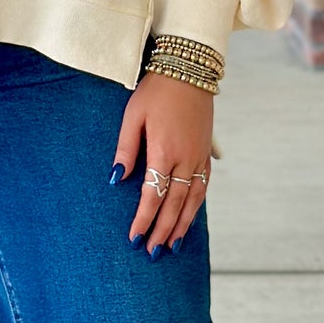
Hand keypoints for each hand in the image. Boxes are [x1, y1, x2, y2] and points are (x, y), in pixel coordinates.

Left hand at [112, 71, 213, 255]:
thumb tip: (117, 180)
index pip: (153, 196)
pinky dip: (196, 206)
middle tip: (152, 253)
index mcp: (165, 151)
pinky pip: (203, 186)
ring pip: (193, 200)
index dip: (144, 220)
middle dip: (163, 231)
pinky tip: (189, 216)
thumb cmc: (156, 91)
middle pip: (174, 205)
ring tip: (173, 246)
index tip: (134, 238)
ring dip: (182, 225)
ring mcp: (199, 156)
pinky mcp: (206, 151)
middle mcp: (186, 159)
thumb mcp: (133, 116)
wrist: (189, 70)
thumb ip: (126, 149)